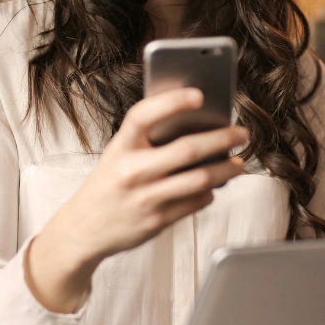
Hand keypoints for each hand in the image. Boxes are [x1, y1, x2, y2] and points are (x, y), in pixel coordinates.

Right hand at [26, 88, 246, 312]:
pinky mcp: (156, 221)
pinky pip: (195, 202)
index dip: (172, 102)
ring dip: (226, 169)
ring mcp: (144, 199)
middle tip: (241, 133)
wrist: (83, 229)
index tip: (199, 94)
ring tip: (238, 163)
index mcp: (120, 147)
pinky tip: (214, 186)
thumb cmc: (109, 183)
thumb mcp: (118, 154)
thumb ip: (148, 139)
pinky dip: (210, 192)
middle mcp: (131, 172)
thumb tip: (196, 124)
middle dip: (222, 139)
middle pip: (186, 150)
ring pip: (199, 179)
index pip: (144, 115)